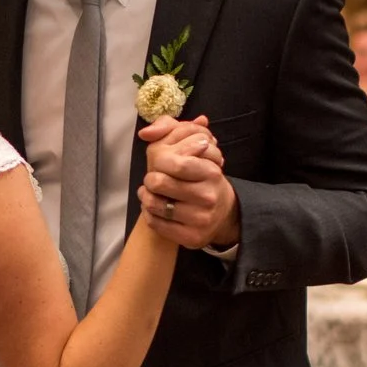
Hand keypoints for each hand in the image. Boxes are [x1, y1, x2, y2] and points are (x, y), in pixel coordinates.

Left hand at [137, 116, 239, 248]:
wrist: (221, 213)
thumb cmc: (201, 176)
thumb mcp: (193, 146)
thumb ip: (169, 128)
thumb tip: (145, 132)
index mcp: (211, 171)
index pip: (175, 162)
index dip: (159, 161)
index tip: (160, 162)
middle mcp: (208, 196)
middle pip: (159, 182)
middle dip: (150, 178)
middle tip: (154, 179)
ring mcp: (200, 219)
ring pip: (154, 204)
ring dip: (146, 196)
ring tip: (150, 193)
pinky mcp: (192, 237)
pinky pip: (156, 223)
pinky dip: (149, 214)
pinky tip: (154, 208)